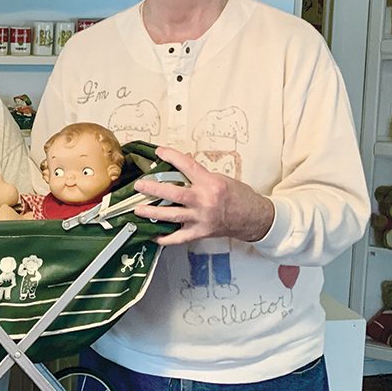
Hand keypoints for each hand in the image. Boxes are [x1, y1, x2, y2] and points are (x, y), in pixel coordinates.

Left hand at [132, 146, 274, 246]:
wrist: (253, 218)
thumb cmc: (238, 196)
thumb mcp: (220, 179)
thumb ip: (199, 175)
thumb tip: (178, 168)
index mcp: (210, 183)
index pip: (187, 166)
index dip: (171, 157)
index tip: (159, 152)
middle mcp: (205, 201)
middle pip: (173, 193)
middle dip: (153, 189)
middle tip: (139, 185)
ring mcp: (201, 219)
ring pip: (172, 216)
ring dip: (152, 213)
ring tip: (138, 210)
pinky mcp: (200, 233)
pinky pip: (178, 238)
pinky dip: (165, 238)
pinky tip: (153, 235)